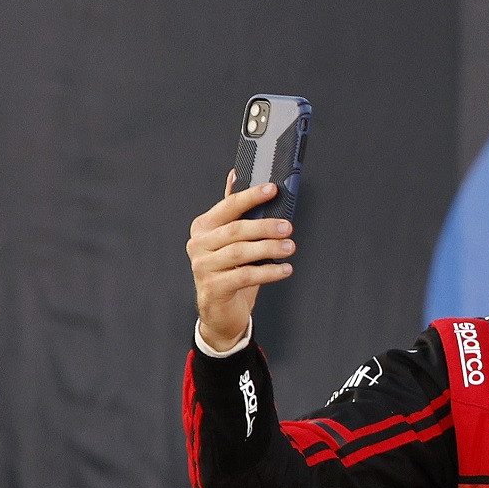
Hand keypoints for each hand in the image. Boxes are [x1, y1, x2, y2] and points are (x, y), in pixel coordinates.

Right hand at [187, 173, 296, 351]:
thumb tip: (237, 176)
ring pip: (240, 252)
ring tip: (290, 247)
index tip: (273, 189)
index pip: (228, 207)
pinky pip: (245, 276)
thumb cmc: (230, 271)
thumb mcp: (232, 241)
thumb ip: (235, 211)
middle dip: (265, 226)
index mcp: (203, 227)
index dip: (251, 197)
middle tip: (287, 226)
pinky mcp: (213, 287)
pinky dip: (268, 272)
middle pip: (235, 230)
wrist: (220, 312)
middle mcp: (198, 245)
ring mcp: (202, 267)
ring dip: (269, 248)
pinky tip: (285, 269)